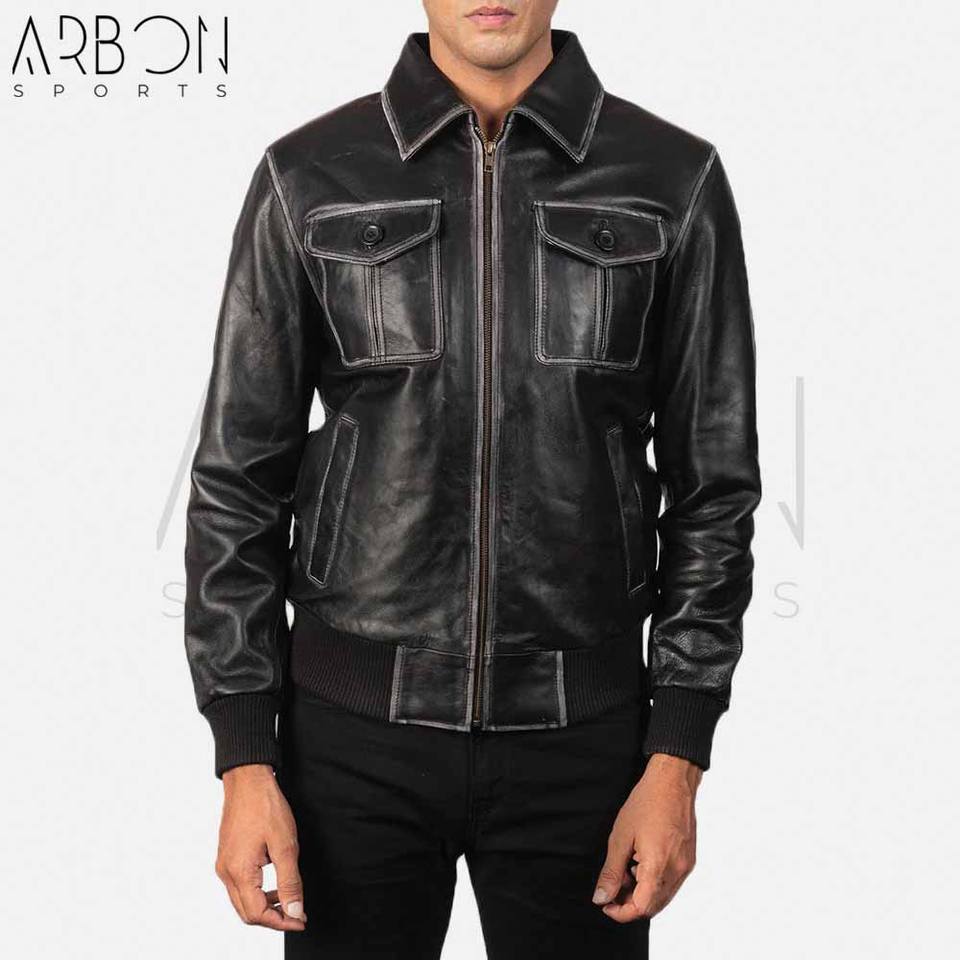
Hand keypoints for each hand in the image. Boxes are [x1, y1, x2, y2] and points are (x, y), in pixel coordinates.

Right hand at [215, 764, 306, 931]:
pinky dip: (257, 891)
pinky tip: (274, 882)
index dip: (281, 922)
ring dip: (265, 905)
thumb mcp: (285, 845)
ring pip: (242, 900)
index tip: (301, 920)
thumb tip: (295, 911)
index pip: (257, 914)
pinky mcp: (227, 856)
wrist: (248, 779)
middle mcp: (226, 872)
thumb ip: (289, 881)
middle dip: (273, 918)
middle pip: (247, 912)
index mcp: (239, 872)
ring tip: (289, 899)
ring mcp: (224, 864)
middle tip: (297, 914)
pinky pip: (240, 885)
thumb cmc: (265, 806)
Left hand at [592, 753, 701, 921]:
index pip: (641, 908)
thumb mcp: (620, 837)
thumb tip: (601, 898)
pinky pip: (671, 882)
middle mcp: (677, 871)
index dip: (621, 912)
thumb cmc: (646, 803)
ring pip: (662, 896)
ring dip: (642, 892)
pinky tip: (641, 862)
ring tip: (626, 868)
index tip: (606, 904)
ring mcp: (686, 866)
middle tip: (612, 885)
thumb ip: (611, 872)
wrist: (672, 782)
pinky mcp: (689, 860)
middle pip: (652, 906)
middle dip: (629, 902)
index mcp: (658, 867)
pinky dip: (654, 882)